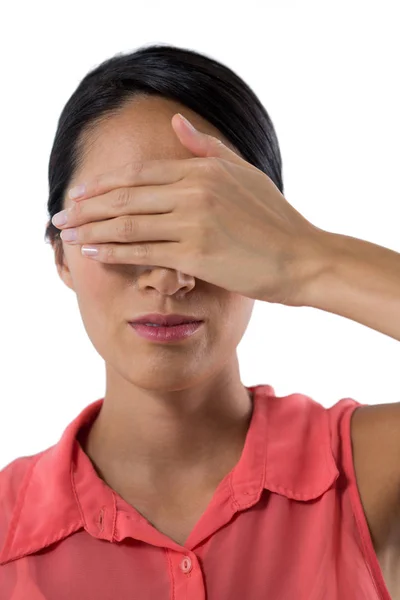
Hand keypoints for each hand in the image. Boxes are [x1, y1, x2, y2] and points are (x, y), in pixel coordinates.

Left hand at [52, 113, 327, 305]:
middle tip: (60, 218)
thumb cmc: (276, 219)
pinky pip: (144, 252)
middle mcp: (194, 191)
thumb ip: (207, 149)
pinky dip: (114, 252)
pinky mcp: (195, 254)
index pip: (140, 175)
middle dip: (87, 209)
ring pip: (128, 224)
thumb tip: (176, 123)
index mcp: (203, 169)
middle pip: (126, 198)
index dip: (104, 187)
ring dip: (92, 230)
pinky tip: (93, 253)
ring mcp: (193, 222)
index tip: (80, 196)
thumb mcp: (244, 173)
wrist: (303, 257)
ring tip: (67, 236)